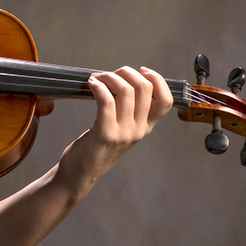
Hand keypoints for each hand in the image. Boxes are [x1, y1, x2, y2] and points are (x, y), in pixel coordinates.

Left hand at [57, 66, 173, 197]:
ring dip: (108, 77)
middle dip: (125, 72)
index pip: (165, 100)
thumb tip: (122, 80)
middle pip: (144, 88)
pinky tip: (90, 84)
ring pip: (125, 90)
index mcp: (145, 127)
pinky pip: (106, 100)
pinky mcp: (105, 133)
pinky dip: (98, 86)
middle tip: (109, 74)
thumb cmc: (95, 148)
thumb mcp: (120, 131)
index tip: (141, 70)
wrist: (80, 174)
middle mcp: (138, 130)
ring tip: (96, 79)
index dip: (157, 80)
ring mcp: (124, 133)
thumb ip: (127, 112)